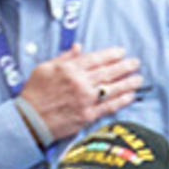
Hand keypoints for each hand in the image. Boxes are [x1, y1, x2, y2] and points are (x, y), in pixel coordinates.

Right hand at [17, 47, 143, 143]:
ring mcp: (85, 100)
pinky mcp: (87, 116)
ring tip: (139, 79)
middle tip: (136, 63)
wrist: (29, 120)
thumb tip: (79, 48)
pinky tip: (131, 96)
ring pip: (112, 89)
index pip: (96, 59)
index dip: (111, 55)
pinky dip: (121, 101)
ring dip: (128, 83)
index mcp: (70, 69)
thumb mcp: (44, 68)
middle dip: (124, 67)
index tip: (122, 52)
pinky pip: (109, 107)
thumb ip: (64, 58)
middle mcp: (80, 83)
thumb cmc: (34, 93)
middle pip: (107, 72)